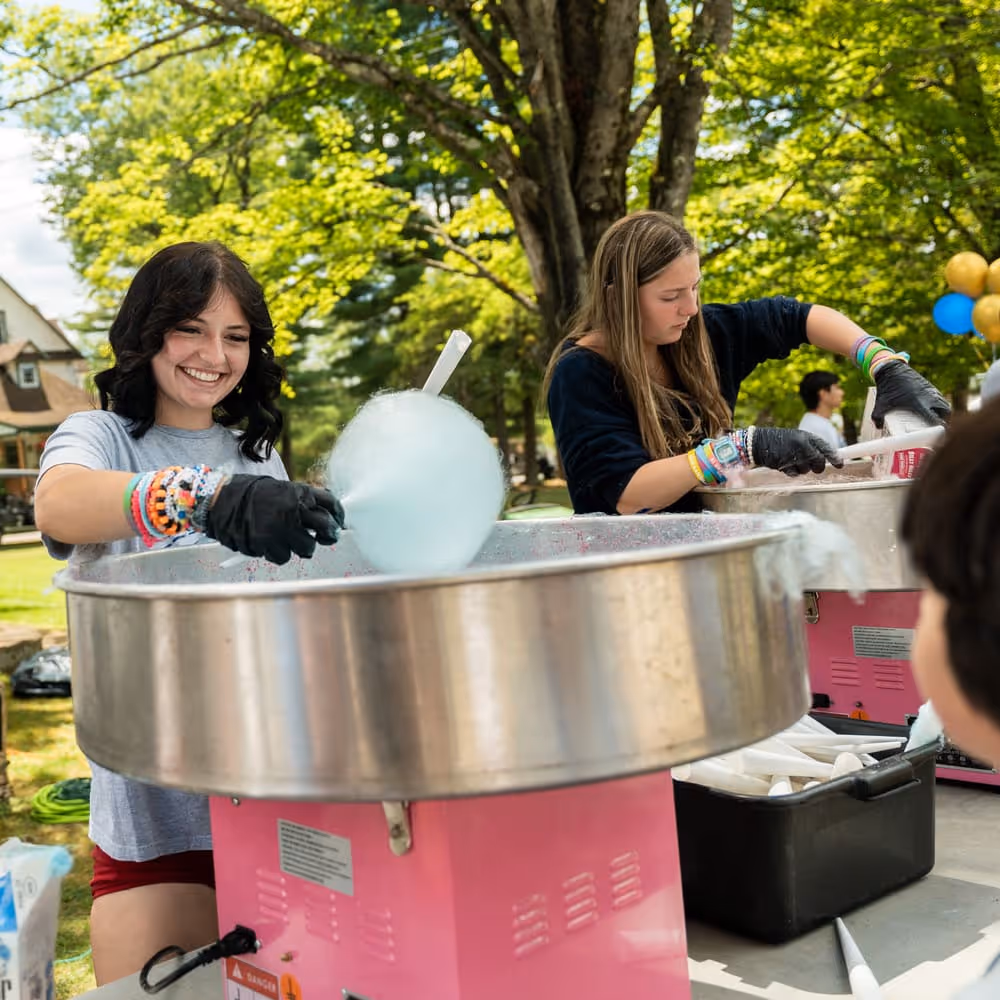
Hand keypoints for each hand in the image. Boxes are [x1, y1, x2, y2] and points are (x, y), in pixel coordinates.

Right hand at [205, 476, 344, 564]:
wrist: (221, 499)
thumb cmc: (253, 495)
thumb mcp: (281, 489)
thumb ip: (303, 502)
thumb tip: (328, 517)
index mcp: (298, 492)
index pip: (331, 502)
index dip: (339, 515)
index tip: (339, 522)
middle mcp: (293, 509)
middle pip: (326, 526)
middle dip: (329, 535)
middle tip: (325, 538)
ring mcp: (281, 527)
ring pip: (307, 548)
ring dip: (300, 547)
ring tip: (285, 538)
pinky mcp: (268, 543)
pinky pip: (284, 557)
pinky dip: (278, 553)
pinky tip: (269, 543)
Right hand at [751, 427, 842, 475]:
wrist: (758, 442)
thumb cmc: (779, 440)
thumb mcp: (797, 438)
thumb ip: (811, 446)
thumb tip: (825, 458)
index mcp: (807, 436)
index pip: (826, 448)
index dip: (835, 458)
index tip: (841, 465)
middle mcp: (802, 445)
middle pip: (819, 462)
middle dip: (817, 467)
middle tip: (814, 467)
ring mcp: (794, 455)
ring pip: (807, 469)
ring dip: (801, 469)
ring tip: (791, 460)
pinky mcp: (785, 465)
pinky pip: (795, 474)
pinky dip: (792, 472)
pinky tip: (785, 464)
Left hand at [872, 360, 950, 427]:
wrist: (892, 369)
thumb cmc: (887, 387)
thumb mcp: (880, 404)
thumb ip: (877, 417)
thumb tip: (878, 427)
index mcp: (918, 403)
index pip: (934, 419)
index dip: (938, 428)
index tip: (939, 435)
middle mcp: (928, 397)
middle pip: (945, 412)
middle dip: (945, 422)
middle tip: (939, 430)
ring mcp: (931, 391)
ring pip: (945, 405)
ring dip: (944, 413)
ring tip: (938, 422)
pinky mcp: (931, 387)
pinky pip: (940, 398)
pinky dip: (940, 405)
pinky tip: (933, 410)